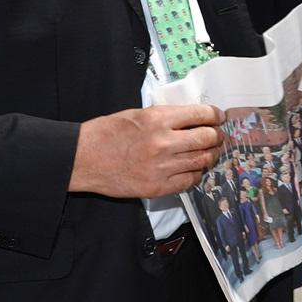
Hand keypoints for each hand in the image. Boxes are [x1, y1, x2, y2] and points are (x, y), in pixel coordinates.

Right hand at [70, 104, 223, 197]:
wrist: (83, 159)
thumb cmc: (107, 133)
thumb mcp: (139, 114)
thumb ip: (167, 117)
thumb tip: (194, 119)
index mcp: (158, 119)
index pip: (201, 115)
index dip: (215, 115)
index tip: (219, 117)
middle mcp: (163, 143)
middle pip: (207, 139)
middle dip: (217, 136)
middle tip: (217, 136)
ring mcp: (161, 167)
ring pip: (202, 160)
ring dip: (209, 155)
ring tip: (207, 152)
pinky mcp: (157, 187)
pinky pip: (189, 180)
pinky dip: (195, 173)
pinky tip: (192, 168)